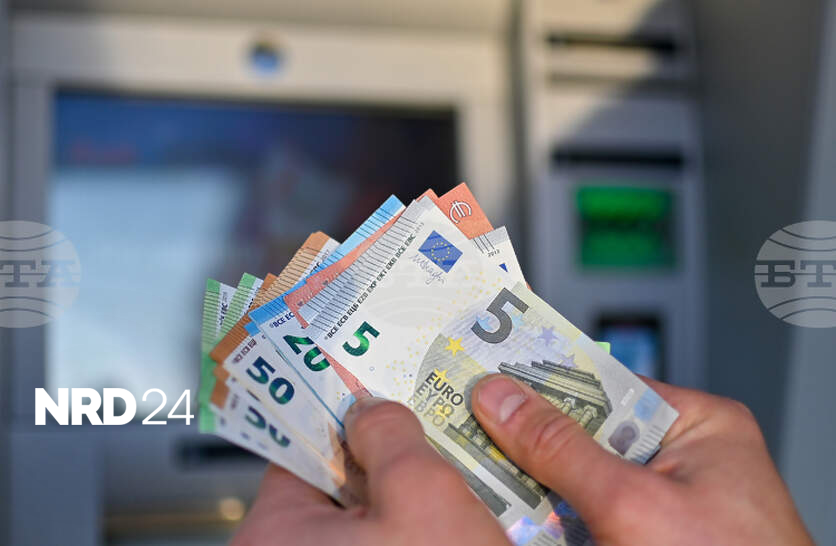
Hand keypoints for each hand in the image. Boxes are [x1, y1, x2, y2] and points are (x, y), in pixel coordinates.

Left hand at [231, 397, 509, 545]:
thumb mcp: (423, 496)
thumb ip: (391, 435)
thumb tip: (372, 407)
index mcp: (270, 535)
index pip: (299, 445)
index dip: (343, 411)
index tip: (375, 385)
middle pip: (331, 483)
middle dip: (380, 457)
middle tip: (425, 427)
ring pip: (359, 521)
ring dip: (399, 497)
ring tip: (446, 470)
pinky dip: (406, 533)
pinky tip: (446, 522)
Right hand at [471, 374, 813, 544]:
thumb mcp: (631, 503)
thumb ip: (560, 449)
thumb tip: (499, 398)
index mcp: (700, 426)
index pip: (605, 383)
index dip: (543, 378)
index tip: (485, 372)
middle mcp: (683, 460)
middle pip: (587, 432)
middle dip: (531, 437)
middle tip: (466, 424)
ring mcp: (666, 507)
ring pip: (581, 480)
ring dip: (535, 482)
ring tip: (478, 466)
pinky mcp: (648, 542)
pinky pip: (587, 518)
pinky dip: (553, 518)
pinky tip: (513, 513)